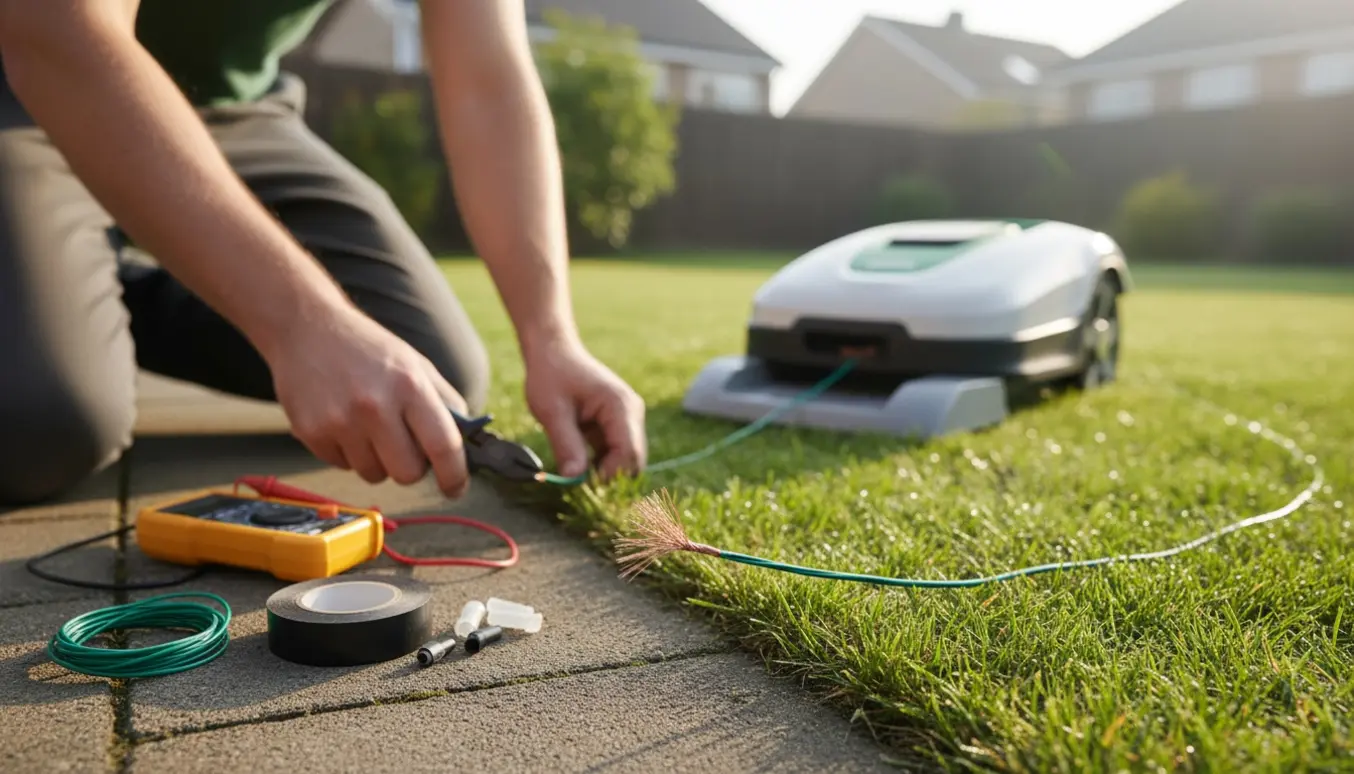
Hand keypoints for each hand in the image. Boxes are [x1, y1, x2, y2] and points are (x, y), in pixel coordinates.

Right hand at [265, 304, 472, 497]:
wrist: (305, 327)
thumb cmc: (368, 349)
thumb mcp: (415, 364)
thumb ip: (444, 403)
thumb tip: (466, 445)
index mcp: (409, 385)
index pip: (444, 445)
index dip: (454, 474)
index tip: (456, 488)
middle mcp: (375, 406)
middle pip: (408, 473)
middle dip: (411, 466)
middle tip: (403, 444)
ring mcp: (340, 421)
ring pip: (374, 475)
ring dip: (377, 460)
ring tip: (367, 425)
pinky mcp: (311, 432)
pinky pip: (343, 467)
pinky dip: (348, 453)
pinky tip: (343, 422)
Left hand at [523, 340, 645, 480]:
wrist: (552, 352)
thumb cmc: (551, 375)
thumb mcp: (552, 411)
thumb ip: (566, 444)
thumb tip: (574, 479)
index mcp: (621, 406)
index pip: (629, 453)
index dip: (610, 475)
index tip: (582, 486)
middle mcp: (632, 413)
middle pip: (633, 460)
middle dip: (610, 477)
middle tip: (578, 486)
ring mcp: (627, 420)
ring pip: (625, 460)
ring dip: (604, 472)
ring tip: (575, 474)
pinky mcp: (616, 426)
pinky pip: (615, 454)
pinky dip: (600, 465)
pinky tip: (578, 466)